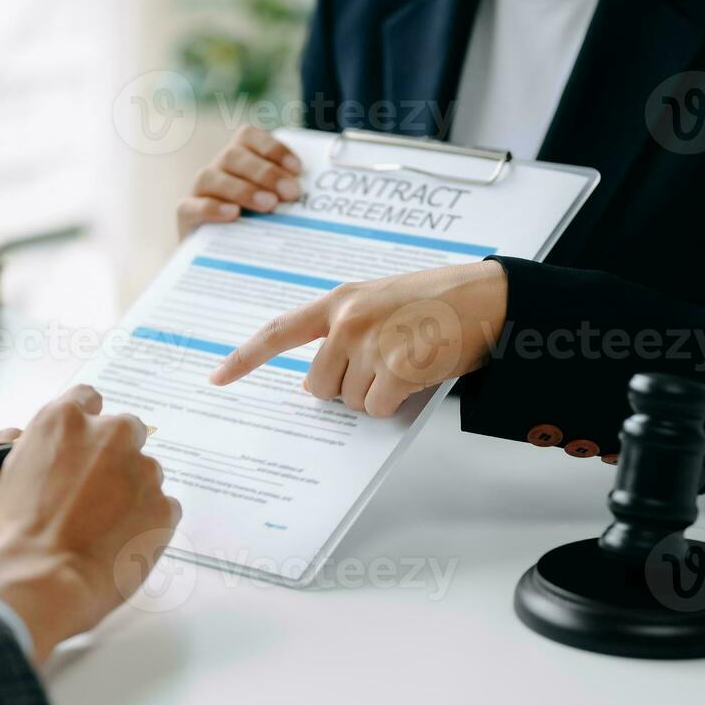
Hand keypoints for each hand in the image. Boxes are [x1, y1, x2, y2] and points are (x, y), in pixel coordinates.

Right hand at [0, 385, 181, 663]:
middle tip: (91, 493)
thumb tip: (16, 439)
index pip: (86, 399)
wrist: (40, 587)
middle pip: (124, 431)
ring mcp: (142, 472)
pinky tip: (118, 545)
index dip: (81, 427)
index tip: (79, 446)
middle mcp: (110, 436)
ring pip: (144, 473)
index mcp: (64, 421)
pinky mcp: (164, 509)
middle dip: (112, 456)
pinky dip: (145, 524)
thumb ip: (4, 450)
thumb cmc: (7, 540)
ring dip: (129, 492)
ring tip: (101, 530)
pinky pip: (161, 509)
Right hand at [177, 126, 302, 238]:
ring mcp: (199, 190)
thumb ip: (285, 196)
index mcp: (239, 158)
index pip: (249, 136)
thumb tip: (308, 196)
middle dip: (266, 172)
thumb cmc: (255, 228)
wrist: (221, 264)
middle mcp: (217, 168)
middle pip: (234, 155)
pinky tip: (233, 214)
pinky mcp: (185, 214)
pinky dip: (213, 208)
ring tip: (269, 206)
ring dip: (244, 189)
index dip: (273, 148)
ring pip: (212, 176)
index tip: (297, 169)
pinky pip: (192, 206)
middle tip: (291, 193)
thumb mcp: (274, 208)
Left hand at [210, 263, 508, 416]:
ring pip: (350, 401)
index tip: (218, 378)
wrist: (487, 296)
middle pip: (318, 386)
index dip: (245, 358)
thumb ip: (343, 331)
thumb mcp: (379, 301)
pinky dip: (398, 403)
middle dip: (346, 388)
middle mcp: (347, 320)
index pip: (278, 332)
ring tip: (408, 361)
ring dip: (377, 394)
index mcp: (339, 301)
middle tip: (384, 365)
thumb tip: (316, 383)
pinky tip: (419, 374)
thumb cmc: (438, 301)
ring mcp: (369, 344)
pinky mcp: (395, 367)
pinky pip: (378, 408)